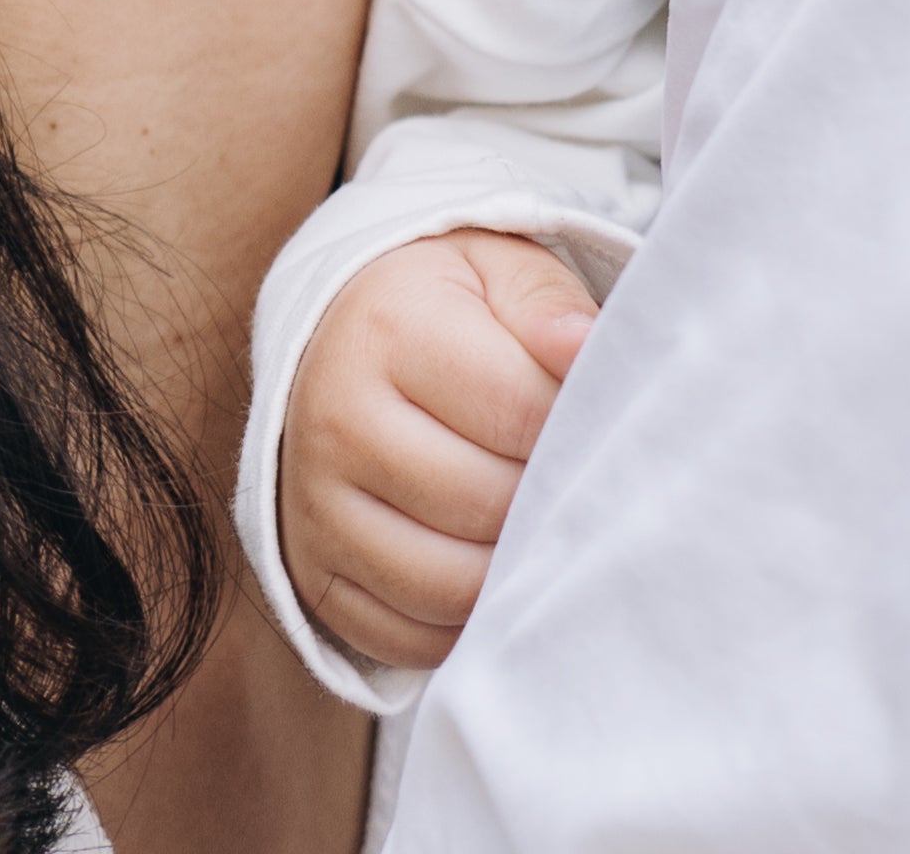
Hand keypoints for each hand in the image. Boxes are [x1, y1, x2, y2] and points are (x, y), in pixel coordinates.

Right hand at [277, 227, 600, 669]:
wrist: (336, 342)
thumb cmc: (442, 308)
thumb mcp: (497, 273)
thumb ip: (548, 308)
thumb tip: (589, 351)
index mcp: (390, 329)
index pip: (517, 409)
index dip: (576, 424)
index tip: (598, 420)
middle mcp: (338, 419)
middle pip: (483, 502)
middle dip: (547, 501)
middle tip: (575, 481)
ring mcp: (315, 505)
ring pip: (447, 582)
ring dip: (511, 572)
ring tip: (536, 527)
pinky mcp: (311, 571)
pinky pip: (405, 635)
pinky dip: (462, 626)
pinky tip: (488, 574)